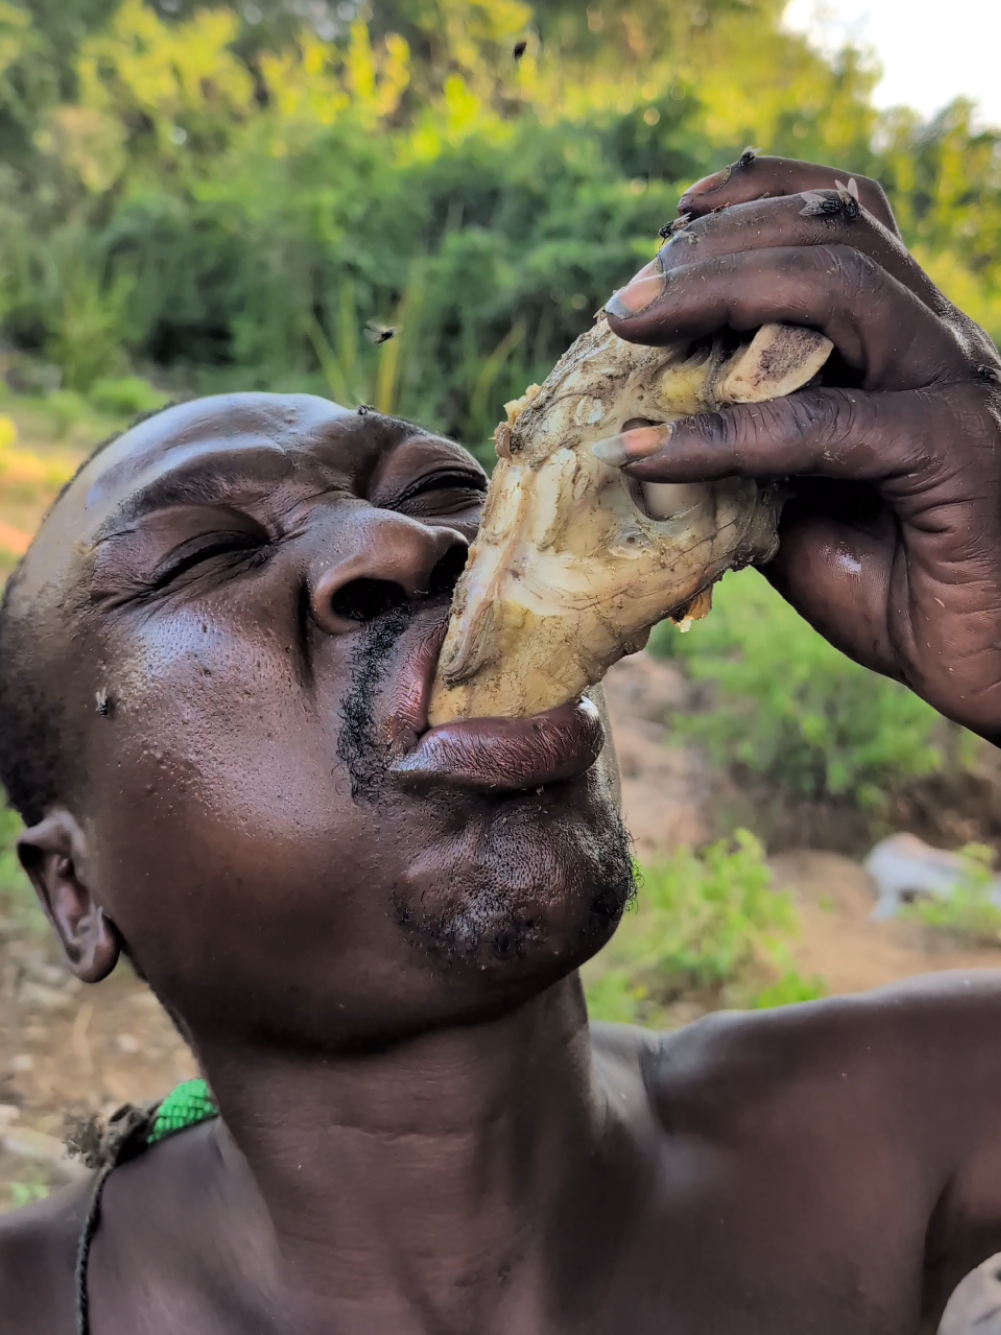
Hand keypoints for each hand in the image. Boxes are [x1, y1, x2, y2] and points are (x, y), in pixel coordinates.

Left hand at [602, 153, 1000, 744]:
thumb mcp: (800, 508)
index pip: (847, 217)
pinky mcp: (949, 451)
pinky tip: (650, 455)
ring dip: (718, 292)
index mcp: (908, 339)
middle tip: (625, 302)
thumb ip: (746, 458)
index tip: (674, 217)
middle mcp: (938, 343)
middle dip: (715, 246)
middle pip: (833, 230)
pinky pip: (823, 422)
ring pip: (840, 286)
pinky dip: (725, 433)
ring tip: (628, 329)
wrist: (993, 661)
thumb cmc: (901, 586)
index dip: (758, 195)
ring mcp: (951, 388)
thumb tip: (649, 438)